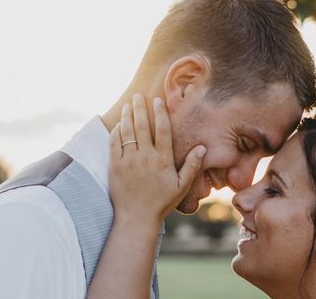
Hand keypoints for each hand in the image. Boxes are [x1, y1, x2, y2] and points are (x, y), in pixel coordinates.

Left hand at [108, 94, 205, 224]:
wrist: (136, 218)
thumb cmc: (161, 202)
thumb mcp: (181, 186)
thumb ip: (192, 165)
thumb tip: (202, 147)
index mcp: (162, 159)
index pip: (162, 129)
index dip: (160, 112)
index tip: (157, 100)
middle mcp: (145, 157)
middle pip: (142, 125)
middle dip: (140, 108)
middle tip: (138, 95)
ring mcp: (128, 161)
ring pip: (126, 132)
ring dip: (127, 116)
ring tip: (128, 105)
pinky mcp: (114, 166)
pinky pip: (114, 143)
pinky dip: (116, 132)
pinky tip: (119, 125)